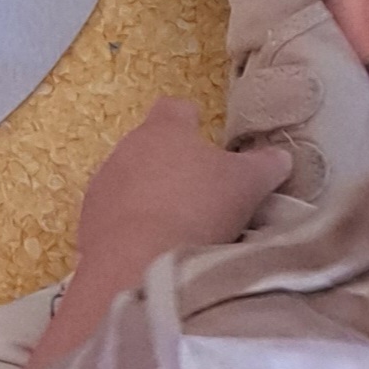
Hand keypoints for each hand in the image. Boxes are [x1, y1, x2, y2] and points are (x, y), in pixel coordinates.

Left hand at [73, 100, 291, 283]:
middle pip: (148, 147)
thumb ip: (265, 165)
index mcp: (163, 130)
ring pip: (128, 183)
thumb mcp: (247, 183)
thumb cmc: (198, 207)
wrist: (137, 260)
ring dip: (147, 198)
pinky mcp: (87, 223)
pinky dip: (131, 228)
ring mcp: (101, 187)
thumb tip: (280, 157)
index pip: (173, 108)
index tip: (201, 128)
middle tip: (198, 189)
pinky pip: (113, 218)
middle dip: (170, 164)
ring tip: (175, 225)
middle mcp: (124, 150)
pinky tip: (151, 248)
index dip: (189, 117)